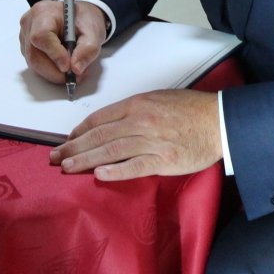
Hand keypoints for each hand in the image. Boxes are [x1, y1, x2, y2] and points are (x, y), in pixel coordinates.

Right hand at [20, 0, 105, 85]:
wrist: (80, 17)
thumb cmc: (84, 19)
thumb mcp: (94, 31)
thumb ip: (88, 49)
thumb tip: (75, 68)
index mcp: (44, 12)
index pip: (42, 36)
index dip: (54, 54)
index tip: (68, 67)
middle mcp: (30, 23)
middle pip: (34, 53)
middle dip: (54, 71)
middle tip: (74, 77)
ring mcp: (25, 35)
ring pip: (33, 62)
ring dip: (53, 73)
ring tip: (73, 72)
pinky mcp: (27, 47)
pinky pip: (35, 63)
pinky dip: (50, 70)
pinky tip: (63, 68)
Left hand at [50, 89, 220, 180]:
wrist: (219, 121)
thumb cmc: (191, 109)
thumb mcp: (159, 99)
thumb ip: (135, 110)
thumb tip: (112, 124)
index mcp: (138, 104)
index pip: (100, 118)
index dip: (79, 131)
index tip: (67, 139)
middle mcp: (140, 121)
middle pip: (99, 136)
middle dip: (72, 147)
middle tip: (53, 157)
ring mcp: (151, 141)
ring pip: (110, 151)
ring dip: (84, 160)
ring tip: (67, 167)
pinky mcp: (163, 160)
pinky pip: (133, 167)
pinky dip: (114, 171)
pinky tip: (98, 174)